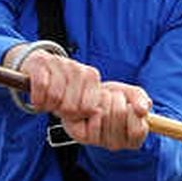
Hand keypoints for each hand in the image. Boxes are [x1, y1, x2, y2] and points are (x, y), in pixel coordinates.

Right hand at [7, 47, 149, 149]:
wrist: (40, 65)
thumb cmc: (69, 86)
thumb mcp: (94, 95)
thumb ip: (125, 101)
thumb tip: (144, 110)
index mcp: (93, 77)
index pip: (91, 108)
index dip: (81, 116)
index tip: (76, 113)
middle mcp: (78, 70)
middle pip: (71, 108)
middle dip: (63, 113)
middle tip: (60, 108)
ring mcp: (59, 66)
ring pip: (55, 99)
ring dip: (49, 106)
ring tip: (49, 102)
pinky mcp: (40, 64)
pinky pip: (40, 89)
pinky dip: (37, 99)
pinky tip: (38, 99)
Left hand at [60, 80, 151, 150]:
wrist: (88, 97)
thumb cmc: (113, 98)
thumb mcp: (131, 94)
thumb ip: (140, 99)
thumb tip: (143, 111)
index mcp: (133, 140)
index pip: (138, 130)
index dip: (133, 110)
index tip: (128, 104)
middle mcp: (117, 144)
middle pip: (120, 114)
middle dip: (116, 98)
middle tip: (111, 99)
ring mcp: (100, 143)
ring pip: (104, 114)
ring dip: (103, 99)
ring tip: (101, 101)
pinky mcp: (84, 137)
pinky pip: (91, 119)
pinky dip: (91, 106)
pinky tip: (90, 107)